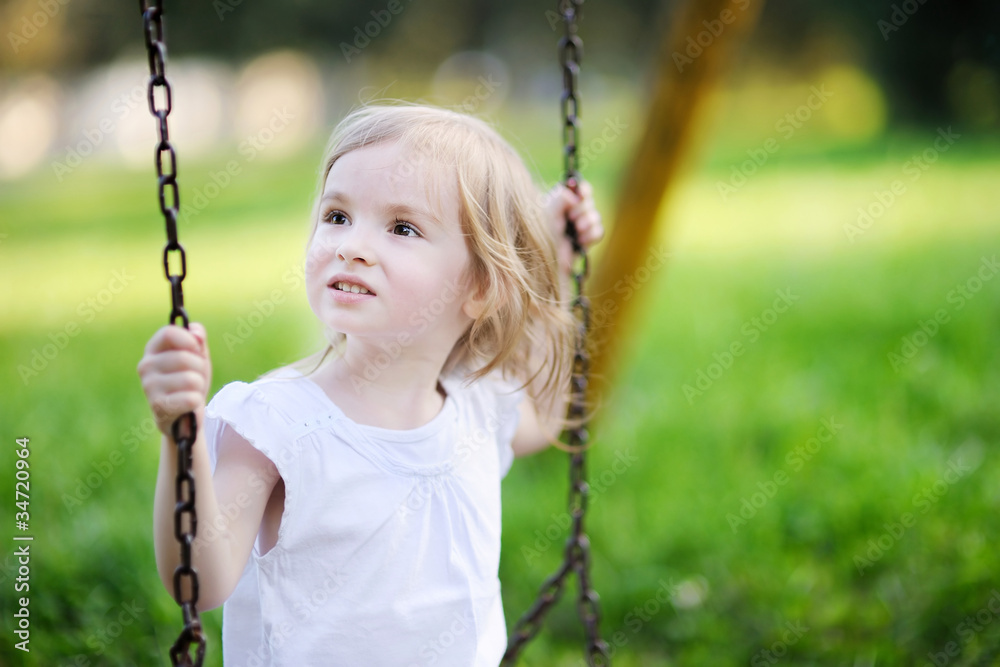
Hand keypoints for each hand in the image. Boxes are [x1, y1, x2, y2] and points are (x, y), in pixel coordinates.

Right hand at [137, 322, 211, 437]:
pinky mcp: (158, 406)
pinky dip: (196, 401)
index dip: (189, 340)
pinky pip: (191, 398)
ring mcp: (149, 386)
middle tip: (196, 376)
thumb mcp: (197, 356)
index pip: (168, 333)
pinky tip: (187, 404)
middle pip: (184, 357)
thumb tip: (195, 332)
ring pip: (191, 379)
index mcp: (153, 349)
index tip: (197, 349)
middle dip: (200, 368)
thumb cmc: (190, 380)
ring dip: (199, 386)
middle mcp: (145, 366)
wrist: (184, 414)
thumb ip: (197, 339)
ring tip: (191, 390)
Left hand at [544, 179, 603, 274]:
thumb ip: (560, 199)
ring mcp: (578, 225)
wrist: (546, 262)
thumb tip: (574, 196)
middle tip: (571, 218)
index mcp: (558, 200)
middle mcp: (570, 211)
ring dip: (588, 222)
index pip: (577, 187)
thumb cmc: (541, 237)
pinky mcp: (585, 239)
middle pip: (589, 201)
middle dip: (583, 209)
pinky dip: (592, 234)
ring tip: (577, 230)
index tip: (582, 195)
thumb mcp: (547, 214)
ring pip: (595, 216)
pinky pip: (599, 231)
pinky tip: (581, 240)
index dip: (583, 190)